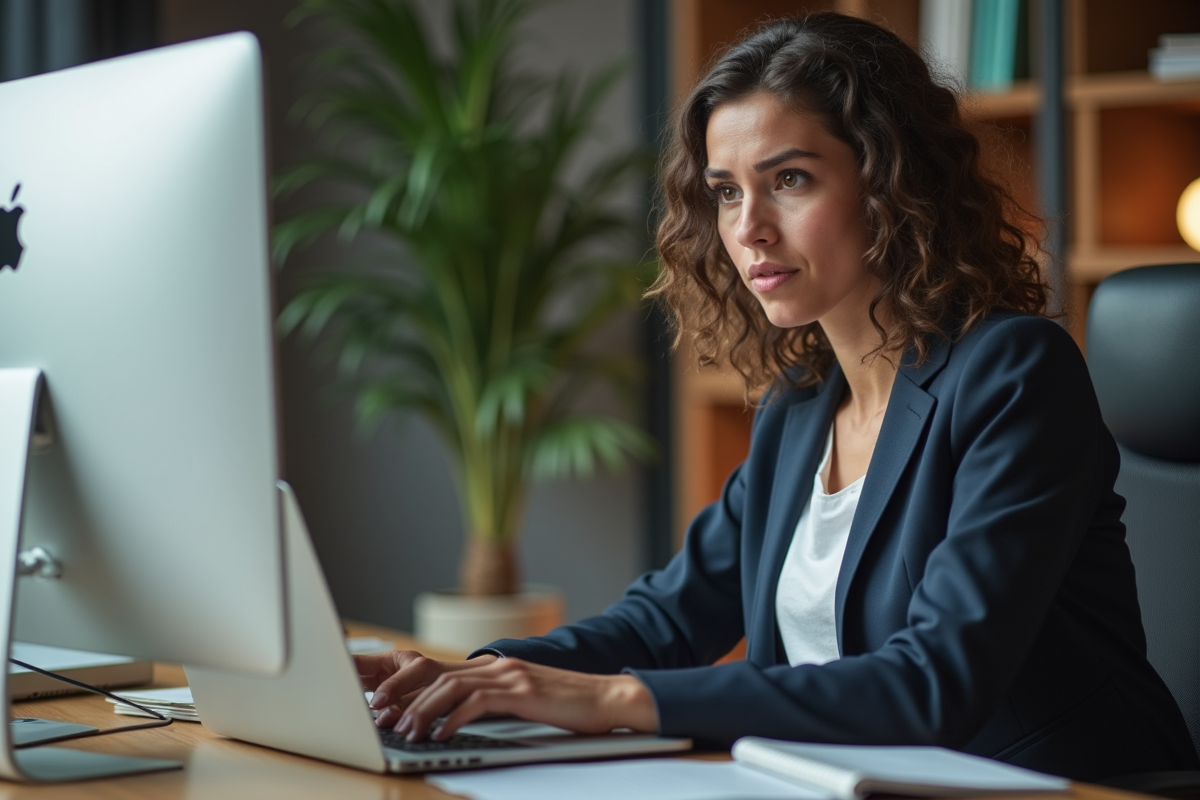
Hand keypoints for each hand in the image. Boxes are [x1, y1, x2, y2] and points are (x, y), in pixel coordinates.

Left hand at [392, 657, 658, 741]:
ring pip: (451, 686)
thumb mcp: (522, 697)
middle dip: (402, 694)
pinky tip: (441, 735)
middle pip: (435, 671)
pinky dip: (454, 718)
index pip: (437, 668)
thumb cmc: (568, 704)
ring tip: (406, 730)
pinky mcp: (523, 692)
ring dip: (423, 710)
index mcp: (494, 665)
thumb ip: (492, 698)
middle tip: (381, 716)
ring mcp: (511, 676)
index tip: (384, 703)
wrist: (609, 698)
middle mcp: (498, 664)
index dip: (406, 684)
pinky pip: (478, 702)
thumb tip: (455, 715)